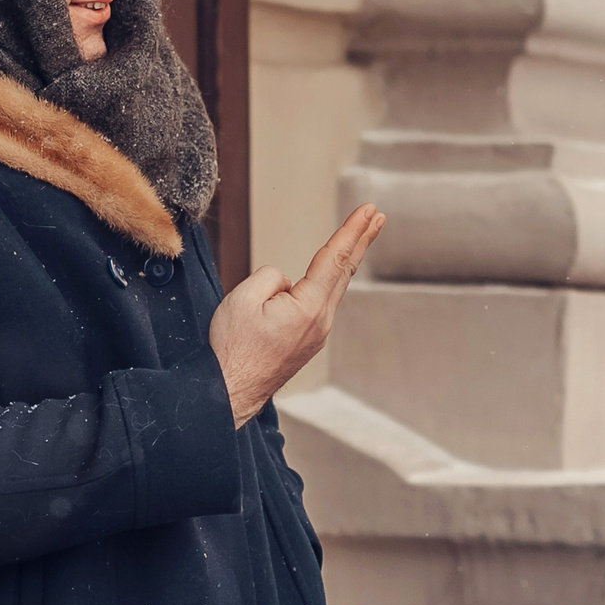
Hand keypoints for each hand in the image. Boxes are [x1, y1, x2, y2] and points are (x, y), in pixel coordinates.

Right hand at [208, 204, 383, 427]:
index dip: (351, 231)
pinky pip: (319, 303)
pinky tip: (325, 274)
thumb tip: (287, 284)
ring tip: (356, 238)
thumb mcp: (242, 299)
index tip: (367, 211)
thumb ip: (270, 277)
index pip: (334, 259)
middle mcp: (320, 322)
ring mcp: (316, 334)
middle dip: (360, 239)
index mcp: (307, 308)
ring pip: (333, 287)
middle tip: (376, 217)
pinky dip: (328, 281)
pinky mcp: (308, 342)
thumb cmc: (232, 350)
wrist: (229, 392)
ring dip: (345, 259)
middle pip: (344, 271)